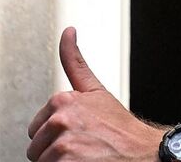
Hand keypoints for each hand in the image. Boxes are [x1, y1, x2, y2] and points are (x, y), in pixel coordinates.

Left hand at [26, 27, 166, 161]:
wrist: (144, 152)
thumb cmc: (121, 127)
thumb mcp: (96, 91)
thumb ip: (74, 62)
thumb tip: (68, 31)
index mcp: (62, 100)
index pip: (37, 128)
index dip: (57, 135)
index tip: (81, 134)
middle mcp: (61, 119)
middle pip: (36, 147)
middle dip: (56, 151)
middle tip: (84, 148)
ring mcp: (62, 143)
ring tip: (85, 157)